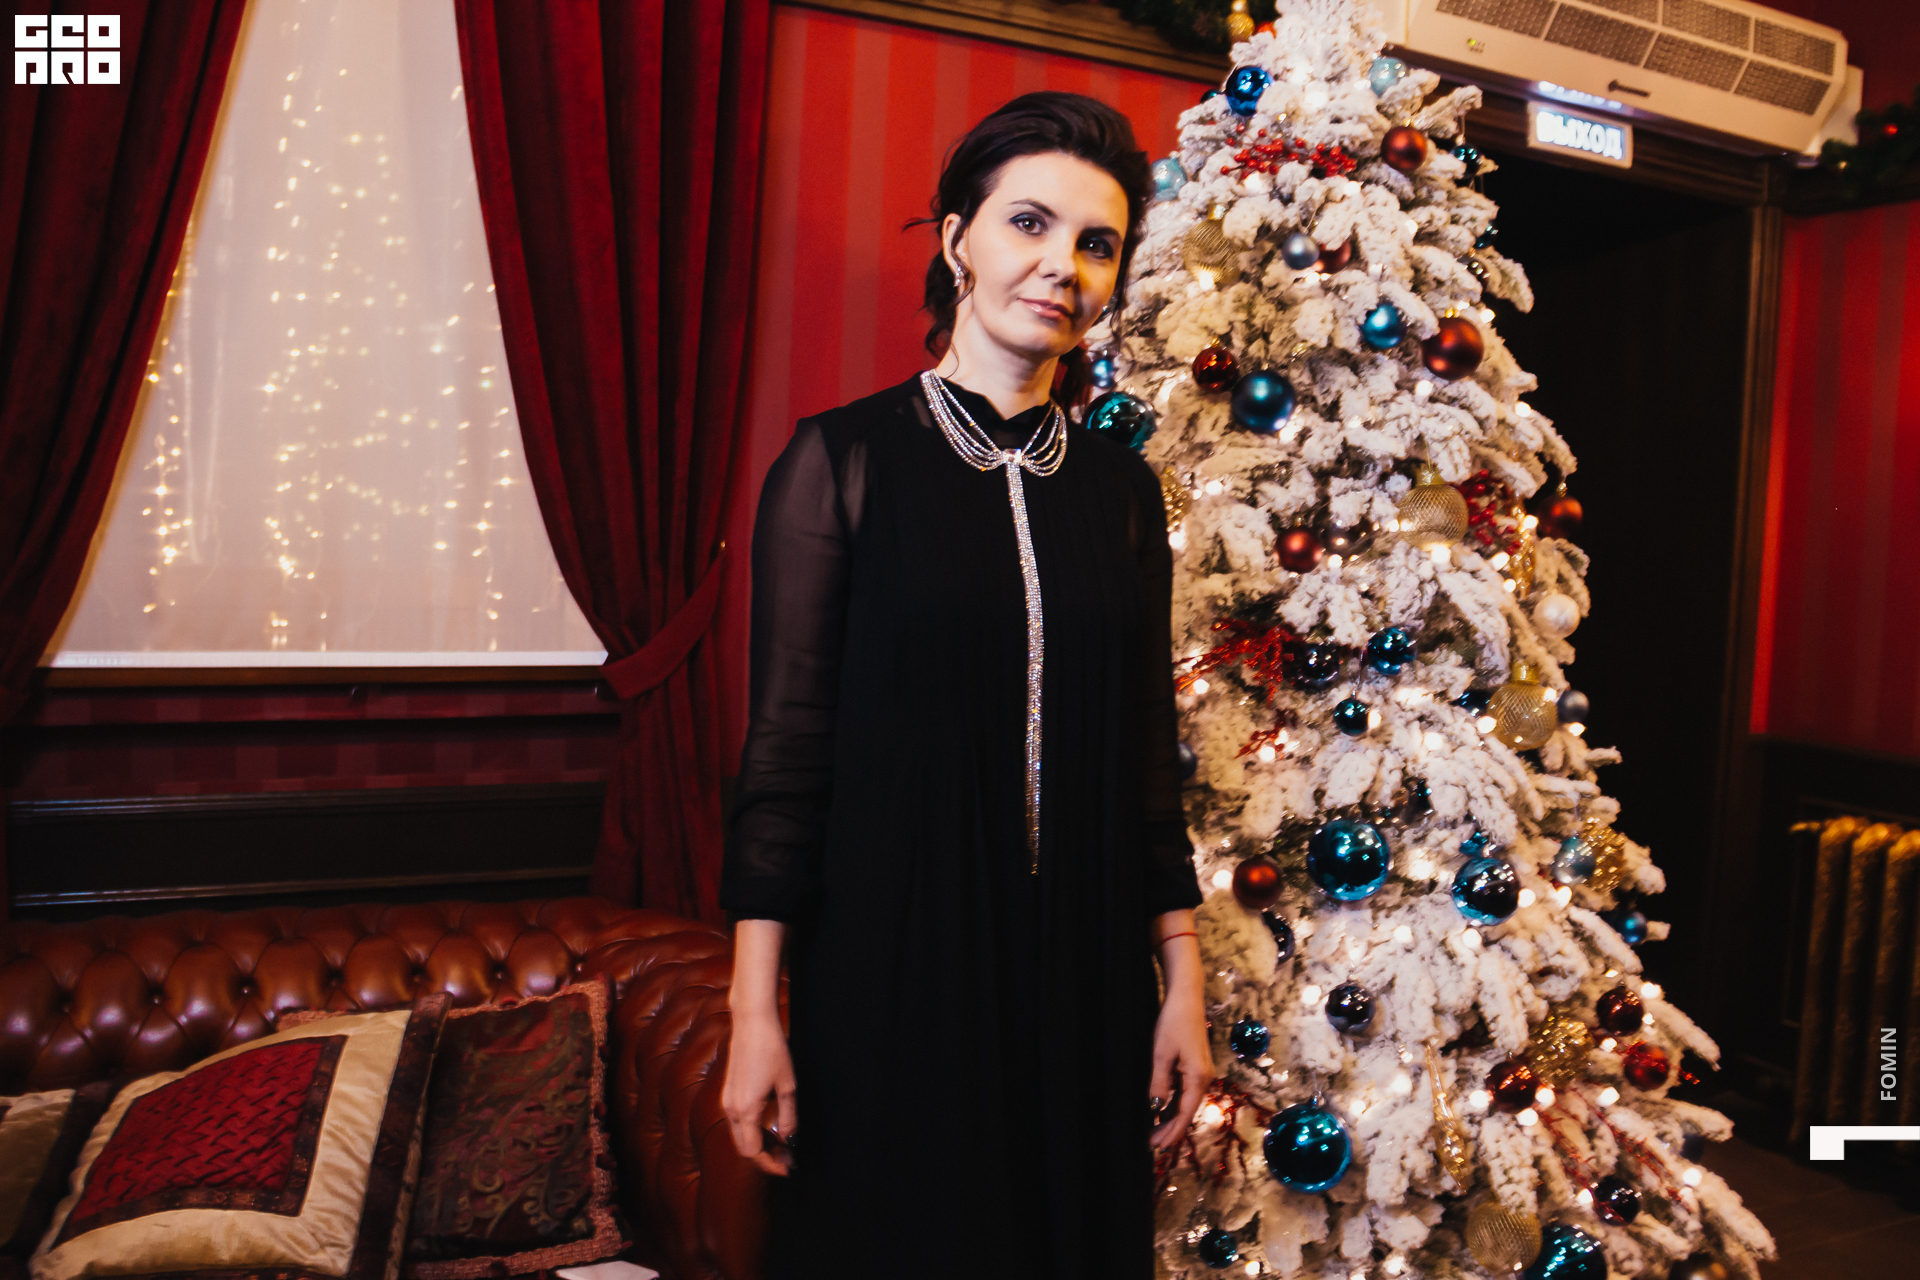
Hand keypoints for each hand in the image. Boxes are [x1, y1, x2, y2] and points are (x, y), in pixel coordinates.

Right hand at [722, 1009, 797, 1175]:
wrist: (751, 1022)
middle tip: (786, 1158)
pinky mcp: (727, 1093)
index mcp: (746, 1111)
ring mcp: (726, 1101)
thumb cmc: (772, 1050)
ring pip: (739, 1136)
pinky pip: (736, 1123)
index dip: (771, 1164)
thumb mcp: (788, 1086)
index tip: (788, 1167)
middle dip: (764, 1158)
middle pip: (743, 1148)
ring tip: (780, 1144)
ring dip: (757, 1145)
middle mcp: (731, 1109)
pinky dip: (750, 1131)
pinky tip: (767, 1126)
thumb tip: (789, 1140)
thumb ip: (788, 1118)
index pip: (754, 1152)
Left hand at [1149, 981, 1212, 1149]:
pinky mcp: (1197, 1067)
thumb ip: (1159, 1083)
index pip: (1185, 1114)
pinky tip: (1162, 1111)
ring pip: (1187, 1102)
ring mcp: (1203, 1073)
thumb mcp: (1161, 1054)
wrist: (1186, 998)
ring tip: (1154, 1132)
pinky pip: (1186, 1091)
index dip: (1172, 1132)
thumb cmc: (1174, 1022)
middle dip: (1171, 1129)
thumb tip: (1156, 1108)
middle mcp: (1205, 1078)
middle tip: (1152, 1144)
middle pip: (1188, 1111)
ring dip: (1172, 1117)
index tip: (1158, 1146)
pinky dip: (1175, 1103)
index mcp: (1198, 1077)